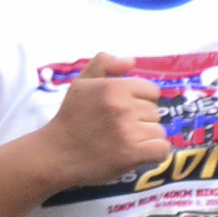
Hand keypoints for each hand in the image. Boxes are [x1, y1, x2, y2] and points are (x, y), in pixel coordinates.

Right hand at [36, 54, 167, 190]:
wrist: (56, 154)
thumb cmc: (70, 118)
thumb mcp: (81, 83)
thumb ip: (104, 64)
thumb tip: (131, 61)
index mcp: (114, 87)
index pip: (151, 91)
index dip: (141, 101)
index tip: (125, 112)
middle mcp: (123, 107)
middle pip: (155, 112)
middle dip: (141, 120)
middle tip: (120, 129)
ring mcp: (129, 132)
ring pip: (158, 131)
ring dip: (146, 138)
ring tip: (125, 143)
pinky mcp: (132, 154)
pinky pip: (161, 149)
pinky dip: (154, 153)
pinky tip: (139, 155)